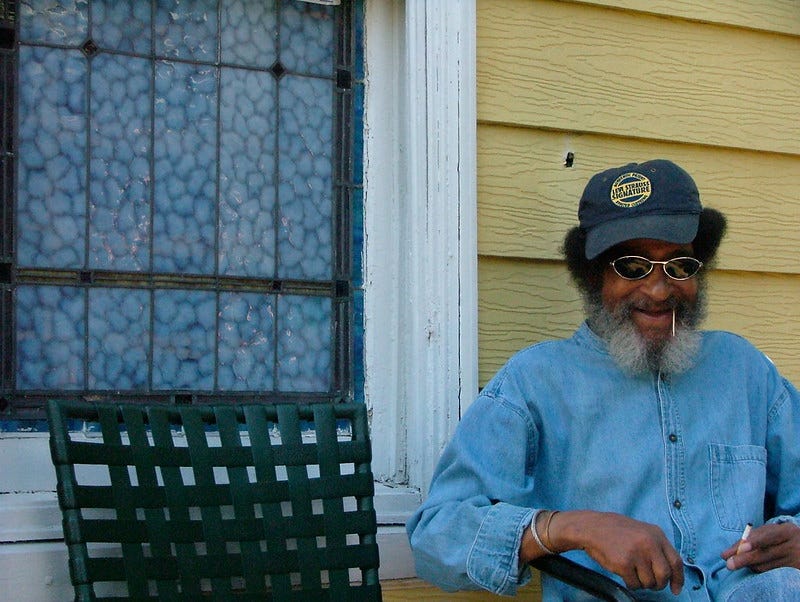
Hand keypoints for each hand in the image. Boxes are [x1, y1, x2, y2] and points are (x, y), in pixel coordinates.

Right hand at [549, 510, 683, 594]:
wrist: (592, 527)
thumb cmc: (617, 531)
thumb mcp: (642, 532)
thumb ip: (657, 547)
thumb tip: (671, 573)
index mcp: (656, 534)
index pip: (676, 561)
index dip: (678, 578)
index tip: (676, 589)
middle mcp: (649, 543)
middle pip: (664, 575)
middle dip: (658, 584)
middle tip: (650, 584)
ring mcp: (636, 553)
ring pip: (649, 582)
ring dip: (641, 583)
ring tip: (632, 573)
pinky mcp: (624, 563)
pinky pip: (634, 584)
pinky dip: (630, 583)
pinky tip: (623, 573)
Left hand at [722, 522, 799, 571]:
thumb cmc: (780, 536)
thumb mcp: (771, 531)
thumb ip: (753, 537)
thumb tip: (734, 550)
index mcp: (787, 531)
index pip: (770, 537)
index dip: (756, 542)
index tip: (743, 547)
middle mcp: (793, 546)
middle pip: (766, 554)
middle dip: (745, 559)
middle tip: (729, 564)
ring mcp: (795, 561)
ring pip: (765, 566)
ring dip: (748, 565)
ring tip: (739, 561)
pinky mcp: (793, 572)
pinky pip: (770, 575)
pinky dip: (758, 570)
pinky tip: (753, 566)